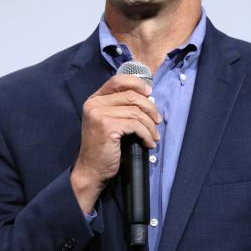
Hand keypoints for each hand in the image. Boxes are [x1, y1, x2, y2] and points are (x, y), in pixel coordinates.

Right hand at [70, 74, 161, 213]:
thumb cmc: (105, 147)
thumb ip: (122, 107)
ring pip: (136, 112)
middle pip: (132, 96)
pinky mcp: (107, 127)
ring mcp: (99, 114)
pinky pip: (136, 125)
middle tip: (158, 121)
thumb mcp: (111, 121)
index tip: (150, 93)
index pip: (118, 80)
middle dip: (150, 109)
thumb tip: (149, 97)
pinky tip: (149, 143)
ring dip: (150, 125)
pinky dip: (146, 134)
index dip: (137, 83)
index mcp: (95, 99)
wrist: (92, 170)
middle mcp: (94, 104)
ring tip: (154, 136)